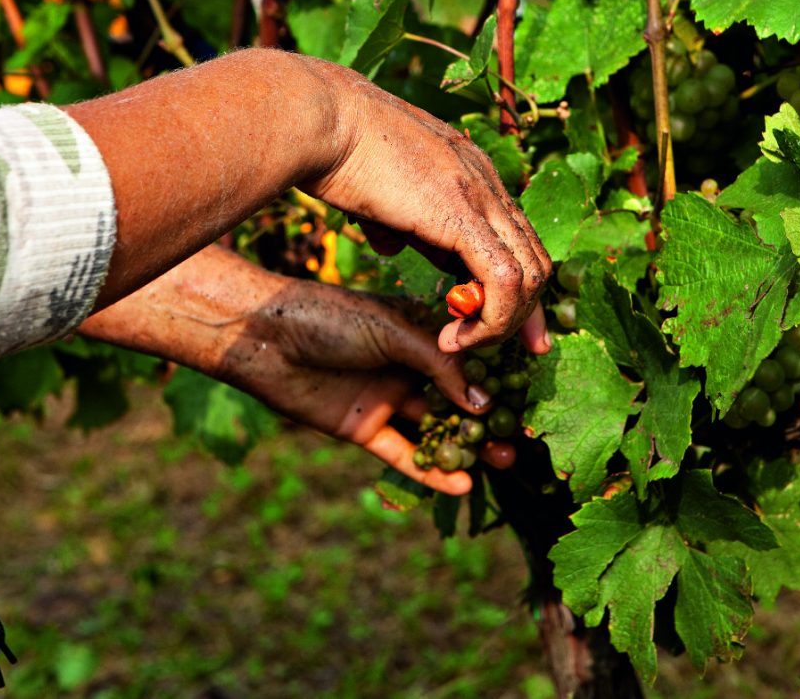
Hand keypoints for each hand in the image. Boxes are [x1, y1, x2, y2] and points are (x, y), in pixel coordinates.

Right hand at [67, 49, 550, 344]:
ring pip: (530, 274)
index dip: (514, 285)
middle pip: (536, 258)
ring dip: (503, 322)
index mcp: (470, 171)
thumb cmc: (333, 149)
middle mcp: (486, 181)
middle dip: (527, 312)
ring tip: (462, 343)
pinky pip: (504, 281)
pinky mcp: (463, 214)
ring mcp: (480, 195)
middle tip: (509, 349)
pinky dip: (491, 319)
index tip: (499, 325)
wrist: (318, 115)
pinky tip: (455, 338)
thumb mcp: (376, 195)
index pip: (515, 237)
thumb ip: (396, 221)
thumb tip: (394, 244)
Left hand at [77, 246, 534, 493]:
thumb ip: (440, 366)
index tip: (533, 391)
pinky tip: (463, 482)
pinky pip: (405, 454)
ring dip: (470, 446)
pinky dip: (432, 470)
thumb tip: (485, 403)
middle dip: (492, 416)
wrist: (265, 338)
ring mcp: (387, 397)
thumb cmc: (329, 316)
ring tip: (505, 460)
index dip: (499, 373)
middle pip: (459, 396)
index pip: (469, 355)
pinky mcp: (365, 428)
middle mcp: (408, 365)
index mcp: (419, 330)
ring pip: (437, 428)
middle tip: (526, 436)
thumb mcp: (392, 331)